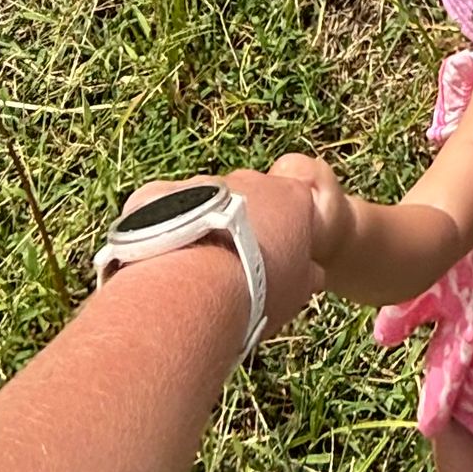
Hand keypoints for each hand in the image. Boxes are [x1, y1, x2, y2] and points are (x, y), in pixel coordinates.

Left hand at [118, 157, 330, 342]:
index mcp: (291, 198)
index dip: (286, 228)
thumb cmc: (257, 291)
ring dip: (205, 225)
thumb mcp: (297, 290)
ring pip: (207, 201)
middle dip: (243, 224)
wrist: (197, 286)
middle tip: (234, 265)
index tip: (276, 257)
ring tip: (195, 268)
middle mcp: (250, 180)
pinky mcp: (162, 192)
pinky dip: (164, 226)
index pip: (296, 202)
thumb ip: (306, 272)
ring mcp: (203, 183)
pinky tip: (162, 257)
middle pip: (251, 197)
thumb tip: (311, 271)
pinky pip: (165, 206)